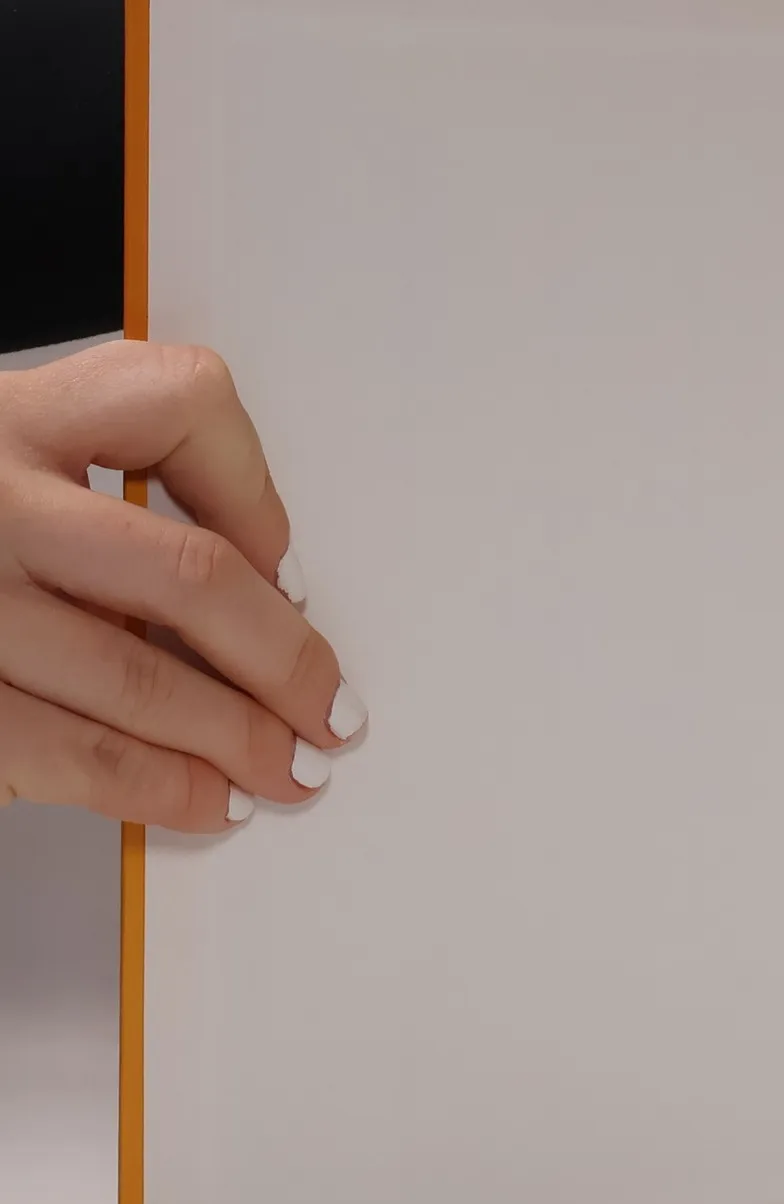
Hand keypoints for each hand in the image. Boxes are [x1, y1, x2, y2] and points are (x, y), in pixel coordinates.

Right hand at [0, 341, 365, 831]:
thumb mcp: (1, 449)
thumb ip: (97, 479)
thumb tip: (257, 580)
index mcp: (9, 414)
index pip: (180, 402)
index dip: (257, 496)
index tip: (289, 570)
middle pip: (188, 575)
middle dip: (284, 660)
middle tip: (332, 709)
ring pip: (135, 679)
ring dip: (236, 741)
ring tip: (288, 771)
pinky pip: (63, 751)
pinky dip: (153, 789)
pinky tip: (203, 801)